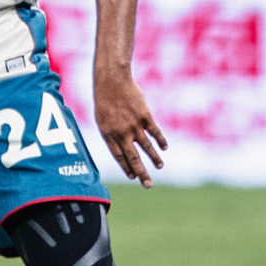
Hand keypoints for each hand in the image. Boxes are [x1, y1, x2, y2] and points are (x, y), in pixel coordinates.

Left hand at [92, 67, 166, 188]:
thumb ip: (111, 134)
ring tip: (159, 166)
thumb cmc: (105, 100)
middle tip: (148, 185)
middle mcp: (122, 133)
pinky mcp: (145, 116)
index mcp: (109, 135)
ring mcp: (134, 125)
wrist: (112, 81)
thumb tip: (121, 147)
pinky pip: (154, 132)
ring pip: (146, 147)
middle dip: (141, 173)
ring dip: (154, 158)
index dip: (126, 168)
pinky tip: (164, 148)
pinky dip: (160, 140)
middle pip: (133, 158)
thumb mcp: (102, 119)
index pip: (119, 157)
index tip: (132, 177)